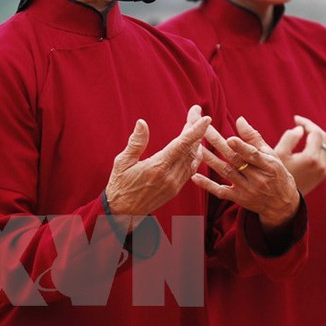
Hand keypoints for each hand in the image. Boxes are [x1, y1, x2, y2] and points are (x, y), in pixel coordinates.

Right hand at [104, 105, 210, 222]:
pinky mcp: (176, 189)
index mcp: (157, 167)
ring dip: (197, 141)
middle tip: (197, 113)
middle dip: (196, 129)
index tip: (205, 118)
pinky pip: (191, 169)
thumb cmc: (119, 185)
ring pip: (193, 159)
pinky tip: (194, 146)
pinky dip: (194, 155)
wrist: (122, 213)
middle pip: (190, 148)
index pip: (182, 145)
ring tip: (196, 125)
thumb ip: (136, 142)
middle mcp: (170, 176)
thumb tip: (142, 122)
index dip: (195, 130)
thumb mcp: (122, 162)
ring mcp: (175, 184)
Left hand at [192, 116, 299, 227]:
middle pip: (235, 160)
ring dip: (210, 160)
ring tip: (196, 148)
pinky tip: (195, 176)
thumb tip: (239, 120)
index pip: (253, 155)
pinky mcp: (238, 199)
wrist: (282, 204)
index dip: (242, 147)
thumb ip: (254, 138)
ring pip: (225, 173)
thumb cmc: (276, 173)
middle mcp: (257, 179)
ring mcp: (247, 190)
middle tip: (203, 131)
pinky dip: (207, 185)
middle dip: (218, 144)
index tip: (229, 138)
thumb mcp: (271, 155)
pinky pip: (220, 192)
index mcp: (268, 166)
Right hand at [274, 114, 325, 193]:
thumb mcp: (277, 155)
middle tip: (300, 124)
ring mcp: (325, 170)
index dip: (306, 123)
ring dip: (321, 136)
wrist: (281, 198)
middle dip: (312, 127)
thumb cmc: (276, 175)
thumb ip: (289, 138)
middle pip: (324, 137)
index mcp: (310, 158)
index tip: (295, 119)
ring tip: (309, 132)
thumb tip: (300, 129)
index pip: (315, 132)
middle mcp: (322, 164)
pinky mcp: (325, 175)